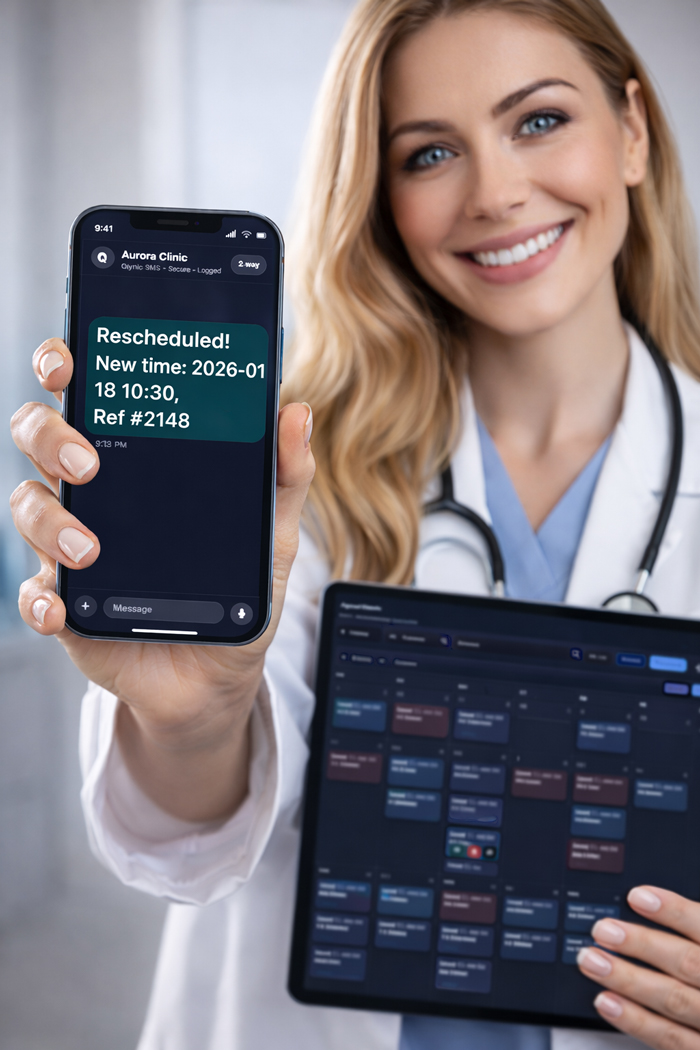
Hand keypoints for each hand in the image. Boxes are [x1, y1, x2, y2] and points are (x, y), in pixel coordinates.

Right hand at [11, 338, 314, 820]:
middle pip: (39, 439)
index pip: (89, 397)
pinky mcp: (67, 606)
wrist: (219, 675)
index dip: (65, 369)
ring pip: (28, 509)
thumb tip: (295, 411)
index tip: (68, 361)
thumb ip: (285, 475)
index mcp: (137, 462)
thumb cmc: (239, 589)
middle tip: (88, 462)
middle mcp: (94, 495)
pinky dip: (41, 599)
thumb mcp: (274, 532)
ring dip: (48, 521)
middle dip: (49, 436)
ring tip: (88, 548)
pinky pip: (35, 594)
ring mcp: (71, 548)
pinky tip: (59, 607)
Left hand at [578, 885, 699, 1047]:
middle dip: (642, 944)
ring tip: (592, 961)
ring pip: (673, 1000)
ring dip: (628, 980)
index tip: (637, 896)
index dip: (675, 911)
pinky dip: (636, 1021)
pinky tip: (607, 1002)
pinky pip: (671, 1040)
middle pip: (687, 963)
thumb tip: (658, 901)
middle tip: (603, 930)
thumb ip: (696, 927)